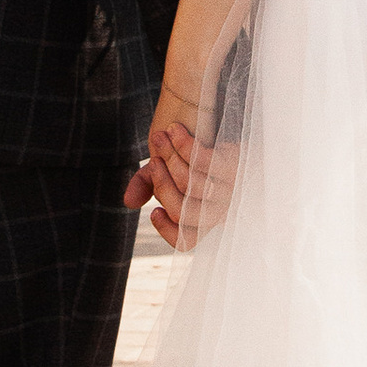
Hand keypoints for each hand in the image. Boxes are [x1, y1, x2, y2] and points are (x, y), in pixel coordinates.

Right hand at [135, 90, 230, 247]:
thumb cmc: (198, 154)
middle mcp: (223, 211)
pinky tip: (174, 130)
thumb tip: (128, 203)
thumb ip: (147, 184)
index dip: (167, 230)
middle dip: (161, 183)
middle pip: (184, 211)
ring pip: (191, 183)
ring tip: (159, 136)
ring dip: (169, 156)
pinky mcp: (238, 165)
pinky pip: (204, 160)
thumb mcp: (169, 169)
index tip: (153, 210)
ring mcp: (232, 190)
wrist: (232, 125)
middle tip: (153, 160)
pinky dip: (183, 144)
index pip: (187, 241)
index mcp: (208, 220)